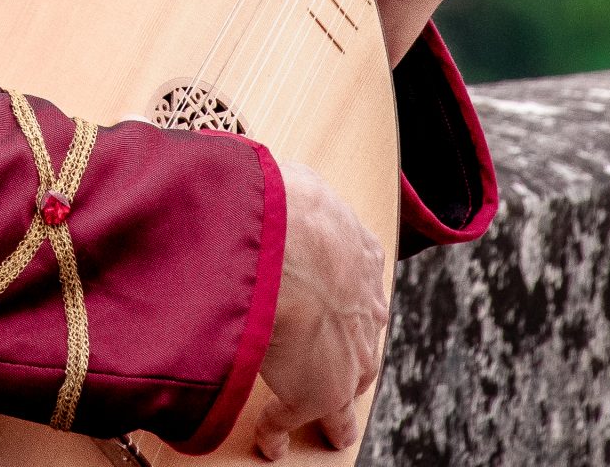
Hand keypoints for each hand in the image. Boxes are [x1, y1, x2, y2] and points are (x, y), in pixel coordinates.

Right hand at [244, 159, 388, 457]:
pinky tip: (272, 440)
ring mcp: (347, 354)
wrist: (283, 248)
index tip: (335, 315)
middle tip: (339, 378)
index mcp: (362, 255)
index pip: (361, 288)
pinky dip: (283, 429)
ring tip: (327, 426)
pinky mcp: (318, 392)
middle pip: (364, 345)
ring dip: (332, 406)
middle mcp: (364, 308)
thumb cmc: (279, 206)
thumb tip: (245, 171)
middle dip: (351, 361)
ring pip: (346, 389)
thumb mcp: (291, 183)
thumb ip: (280, 189)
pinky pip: (302, 417)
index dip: (345, 305)